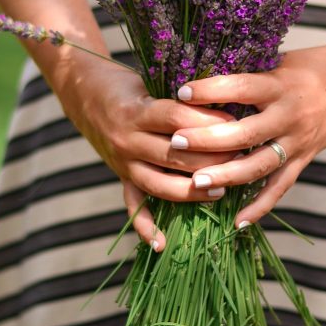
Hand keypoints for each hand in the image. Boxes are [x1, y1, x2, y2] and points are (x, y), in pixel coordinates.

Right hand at [57, 60, 235, 249]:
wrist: (84, 93)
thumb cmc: (127, 83)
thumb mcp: (152, 81)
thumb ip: (181, 98)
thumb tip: (226, 109)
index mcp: (137, 111)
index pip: (178, 119)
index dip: (209, 122)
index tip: (236, 122)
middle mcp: (127, 140)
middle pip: (175, 155)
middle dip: (211, 158)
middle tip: (241, 157)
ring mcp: (122, 163)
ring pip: (159, 184)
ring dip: (191, 191)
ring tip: (221, 190)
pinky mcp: (120, 177)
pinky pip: (132, 206)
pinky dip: (145, 227)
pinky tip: (161, 244)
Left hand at [169, 43, 325, 226]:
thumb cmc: (309, 65)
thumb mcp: (279, 60)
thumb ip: (247, 71)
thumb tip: (200, 70)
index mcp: (280, 85)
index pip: (240, 87)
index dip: (211, 90)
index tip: (181, 91)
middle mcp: (289, 116)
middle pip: (246, 132)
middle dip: (208, 139)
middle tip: (176, 143)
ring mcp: (298, 141)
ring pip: (260, 165)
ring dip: (227, 175)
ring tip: (196, 182)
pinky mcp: (305, 159)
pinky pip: (280, 187)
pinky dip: (259, 206)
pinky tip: (236, 222)